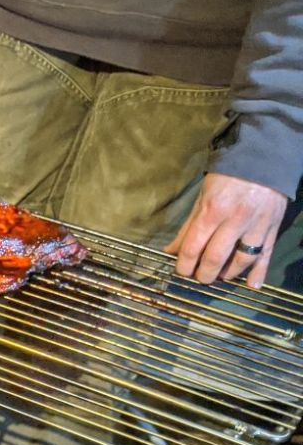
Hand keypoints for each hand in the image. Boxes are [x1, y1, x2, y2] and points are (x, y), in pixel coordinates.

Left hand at [166, 172, 289, 288]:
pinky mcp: (273, 226)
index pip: (193, 247)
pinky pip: (266, 253)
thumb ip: (188, 226)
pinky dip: (260, 272)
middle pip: (216, 258)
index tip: (182, 271)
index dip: (184, 265)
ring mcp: (257, 225)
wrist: (265, 158)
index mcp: (213, 211)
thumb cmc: (228, 177)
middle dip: (204, 274)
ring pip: (242, 260)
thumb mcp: (203, 197)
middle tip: (200, 277)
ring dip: (228, 274)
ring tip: (220, 276)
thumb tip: (171, 251)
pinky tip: (252, 285)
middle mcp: (236, 220)